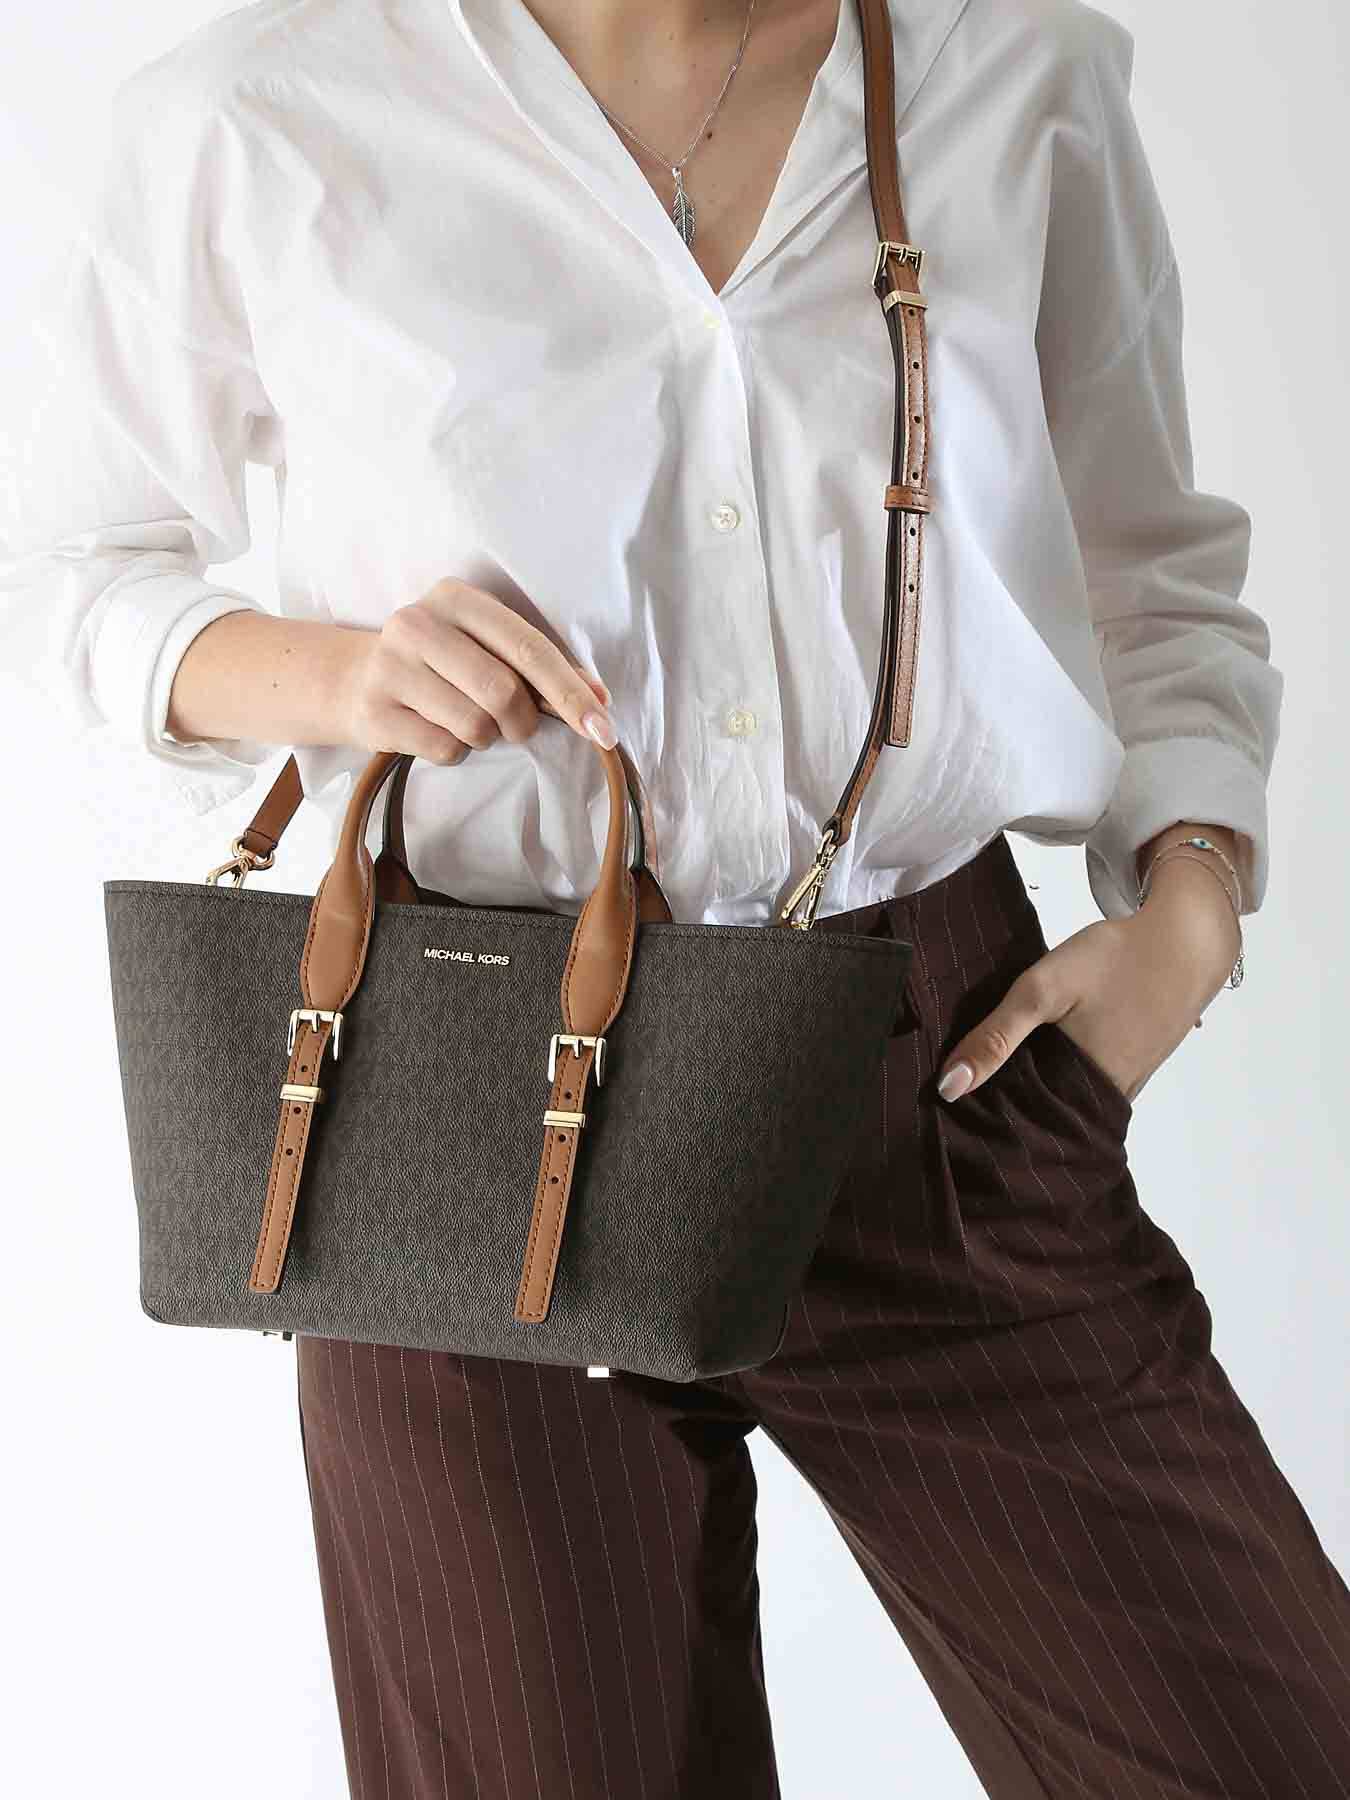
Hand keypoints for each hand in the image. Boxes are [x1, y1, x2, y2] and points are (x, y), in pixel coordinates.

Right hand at [337, 576, 615, 763]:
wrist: (352, 680)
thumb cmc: (441, 664)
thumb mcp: (486, 647)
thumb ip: (541, 668)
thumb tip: (600, 700)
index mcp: (456, 598)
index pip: (528, 647)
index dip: (571, 693)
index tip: (603, 731)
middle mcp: (418, 624)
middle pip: (503, 691)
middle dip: (523, 722)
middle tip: (518, 728)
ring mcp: (390, 667)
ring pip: (474, 726)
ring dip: (486, 738)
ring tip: (467, 722)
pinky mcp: (374, 712)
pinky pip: (444, 749)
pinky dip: (455, 752)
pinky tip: (436, 731)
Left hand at [935, 856, 1242, 1104]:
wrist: (1185, 942)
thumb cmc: (1114, 961)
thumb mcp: (1043, 988)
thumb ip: (996, 1036)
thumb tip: (949, 1087)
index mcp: (1078, 1088)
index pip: (1015, 1122)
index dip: (981, 1118)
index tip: (949, 1112)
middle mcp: (1103, 1101)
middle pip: (1041, 1119)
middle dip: (1004, 1112)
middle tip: (963, 1099)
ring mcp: (1123, 1089)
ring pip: (1064, 1106)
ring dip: (1032, 1097)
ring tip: (991, 1084)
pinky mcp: (1133, 1073)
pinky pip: (1086, 1091)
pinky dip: (1059, 1084)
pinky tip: (1037, 1064)